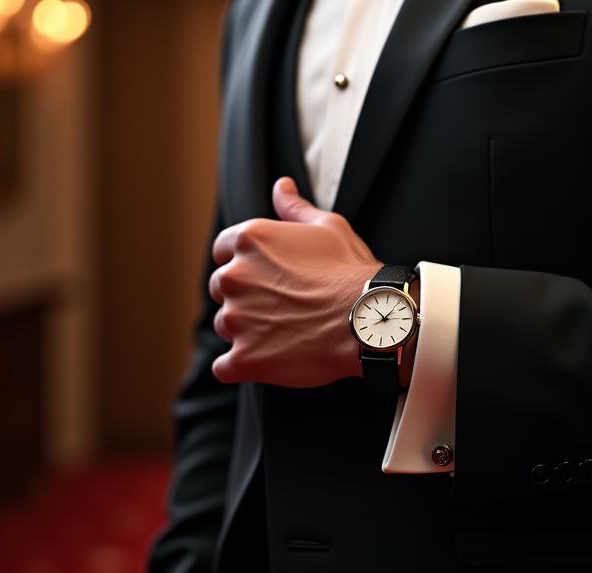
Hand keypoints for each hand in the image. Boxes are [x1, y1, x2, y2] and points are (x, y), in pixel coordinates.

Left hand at [208, 177, 382, 385]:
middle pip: (223, 289)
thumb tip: (282, 187)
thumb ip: (295, 208)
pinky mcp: (243, 357)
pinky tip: (268, 361)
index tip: (266, 277)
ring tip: (286, 333)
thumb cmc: (352, 274)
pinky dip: (241, 366)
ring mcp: (236, 319)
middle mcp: (235, 277)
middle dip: (246, 297)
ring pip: (225, 326)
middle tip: (283, 306)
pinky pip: (225, 367)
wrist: (368, 320)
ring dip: (247, 331)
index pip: (223, 250)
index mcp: (250, 241)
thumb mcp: (328, 227)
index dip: (245, 264)